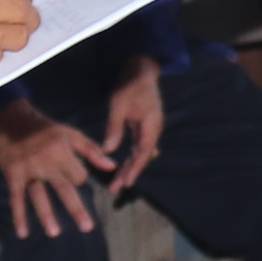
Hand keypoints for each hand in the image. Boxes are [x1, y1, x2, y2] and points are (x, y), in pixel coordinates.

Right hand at [0, 101, 108, 238]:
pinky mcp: (13, 176)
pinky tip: (23, 232)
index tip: (76, 179)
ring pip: (40, 197)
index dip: (80, 179)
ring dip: (47, 216)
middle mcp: (47, 164)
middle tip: (88, 228)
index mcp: (63, 153)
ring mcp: (29, 171)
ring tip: (54, 234)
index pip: (78, 176)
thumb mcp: (72, 135)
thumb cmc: (48, 130)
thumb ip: (92, 151)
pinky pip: (16, 199)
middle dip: (76, 209)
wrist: (14, 123)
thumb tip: (112, 166)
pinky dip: (19, 216)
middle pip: (64, 190)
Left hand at [99, 57, 165, 196]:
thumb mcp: (118, 105)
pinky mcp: (144, 126)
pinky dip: (132, 157)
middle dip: (130, 173)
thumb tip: (107, 150)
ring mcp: (150, 128)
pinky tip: (124, 167)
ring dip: (130, 167)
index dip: (135, 169)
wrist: (141, 71)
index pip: (143, 152)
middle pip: (142, 156)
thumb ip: (115, 128)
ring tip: (118, 182)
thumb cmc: (130, 86)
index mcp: (151, 125)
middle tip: (115, 189)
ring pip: (140, 153)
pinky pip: (139, 146)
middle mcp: (153, 129)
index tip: (126, 183)